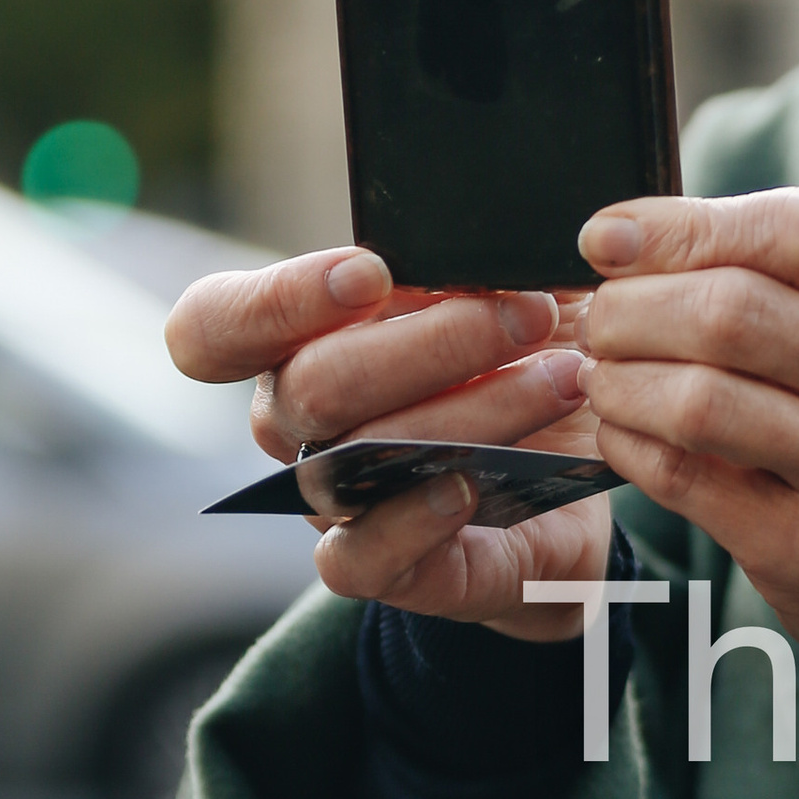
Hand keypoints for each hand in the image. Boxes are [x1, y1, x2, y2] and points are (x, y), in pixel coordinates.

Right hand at [163, 245, 605, 635]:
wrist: (582, 475)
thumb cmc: (524, 360)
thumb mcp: (506, 290)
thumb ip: (472, 261)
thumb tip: (498, 230)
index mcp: (295, 343)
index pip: (215, 325)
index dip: (276, 300)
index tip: (371, 273)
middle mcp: (297, 426)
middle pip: (313, 386)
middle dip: (430, 342)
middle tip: (529, 312)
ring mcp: (334, 502)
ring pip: (352, 463)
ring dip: (467, 413)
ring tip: (562, 377)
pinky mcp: (386, 568)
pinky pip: (357, 560)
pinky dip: (411, 522)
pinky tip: (471, 485)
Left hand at [577, 189, 798, 747]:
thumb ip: (774, 272)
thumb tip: (624, 239)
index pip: (788, 231)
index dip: (677, 228)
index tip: (604, 239)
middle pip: (730, 313)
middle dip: (630, 311)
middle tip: (599, 324)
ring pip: (700, 399)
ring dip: (621, 384)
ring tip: (606, 380)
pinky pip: (685, 478)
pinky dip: (629, 447)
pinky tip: (625, 435)